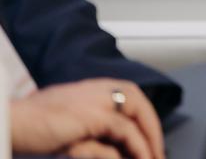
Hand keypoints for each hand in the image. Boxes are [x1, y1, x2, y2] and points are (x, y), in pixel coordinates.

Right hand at [9, 78, 164, 158]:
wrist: (12, 121)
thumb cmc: (32, 124)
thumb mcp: (69, 121)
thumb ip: (91, 127)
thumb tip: (111, 147)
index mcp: (93, 87)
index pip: (130, 98)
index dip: (144, 119)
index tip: (150, 138)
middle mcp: (99, 89)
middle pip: (139, 104)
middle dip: (152, 129)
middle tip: (159, 152)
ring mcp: (97, 100)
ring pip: (136, 119)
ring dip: (148, 142)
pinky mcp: (94, 116)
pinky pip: (125, 131)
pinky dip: (137, 146)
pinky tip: (142, 158)